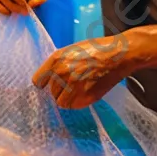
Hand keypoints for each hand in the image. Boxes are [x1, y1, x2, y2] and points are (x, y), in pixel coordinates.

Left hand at [32, 27, 154, 108]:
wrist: (118, 55)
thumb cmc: (97, 50)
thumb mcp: (72, 50)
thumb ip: (59, 63)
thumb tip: (49, 77)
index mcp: (56, 59)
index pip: (38, 80)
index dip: (44, 83)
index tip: (47, 85)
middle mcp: (61, 73)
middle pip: (51, 92)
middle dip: (60, 90)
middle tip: (73, 84)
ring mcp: (72, 86)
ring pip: (60, 101)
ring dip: (68, 98)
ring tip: (79, 90)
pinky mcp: (84, 96)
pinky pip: (73, 106)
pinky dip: (77, 103)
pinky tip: (85, 93)